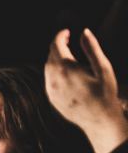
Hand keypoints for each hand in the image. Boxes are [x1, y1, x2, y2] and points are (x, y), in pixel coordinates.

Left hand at [45, 28, 127, 152]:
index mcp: (65, 68)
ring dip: (55, 58)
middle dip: (58, 45)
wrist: (100, 121)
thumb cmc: (105, 94)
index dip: (61, 35)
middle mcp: (54, 78)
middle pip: (51, 55)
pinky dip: (54, 71)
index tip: (67, 32)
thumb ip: (92, 48)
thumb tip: (84, 31)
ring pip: (48, 67)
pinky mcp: (52, 98)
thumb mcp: (103, 68)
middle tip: (68, 41)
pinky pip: (48, 79)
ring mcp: (51, 89)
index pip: (56, 45)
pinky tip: (65, 72)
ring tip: (68, 55)